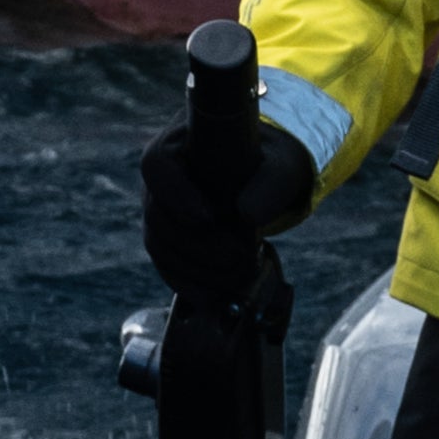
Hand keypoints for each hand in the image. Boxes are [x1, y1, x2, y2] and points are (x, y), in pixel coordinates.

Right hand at [139, 116, 313, 294]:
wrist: (266, 174)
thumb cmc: (271, 158)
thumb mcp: (282, 163)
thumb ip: (271, 183)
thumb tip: (248, 215)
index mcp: (181, 143)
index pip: (157, 164)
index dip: (175, 194)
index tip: (207, 217)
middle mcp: (163, 177)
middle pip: (158, 214)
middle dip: (199, 244)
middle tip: (240, 256)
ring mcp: (161, 209)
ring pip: (160, 244)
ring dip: (197, 267)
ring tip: (239, 275)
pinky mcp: (169, 240)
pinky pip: (167, 265)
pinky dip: (189, 283)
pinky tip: (215, 296)